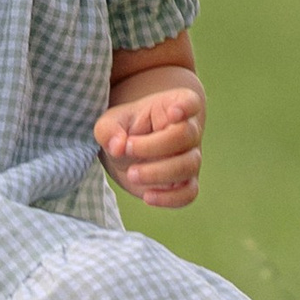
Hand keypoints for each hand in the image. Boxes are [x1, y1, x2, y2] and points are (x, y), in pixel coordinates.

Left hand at [94, 84, 202, 210]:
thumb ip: (109, 130)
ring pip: (189, 165)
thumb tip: (118, 146)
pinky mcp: (186, 183)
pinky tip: (147, 196)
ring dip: (159, 172)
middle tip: (127, 148)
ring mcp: (190, 157)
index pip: (190, 102)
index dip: (186, 107)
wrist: (129, 153)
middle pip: (186, 135)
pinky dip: (170, 198)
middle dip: (156, 145)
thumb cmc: (124, 130)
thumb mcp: (110, 123)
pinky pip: (189, 193)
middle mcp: (189, 131)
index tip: (173, 112)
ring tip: (132, 174)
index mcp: (173, 106)